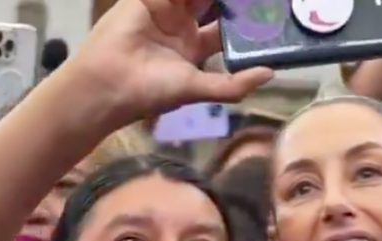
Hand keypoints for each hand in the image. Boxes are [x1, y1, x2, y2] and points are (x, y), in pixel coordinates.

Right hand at [66, 0, 272, 126]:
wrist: (110, 84)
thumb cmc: (153, 90)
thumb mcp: (199, 88)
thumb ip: (235, 84)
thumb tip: (270, 74)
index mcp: (194, 47)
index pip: (225, 27)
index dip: (243, 19)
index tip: (266, 12)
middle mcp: (181, 26)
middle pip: (212, 3)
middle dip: (230, 2)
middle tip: (262, 1)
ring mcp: (164, 9)